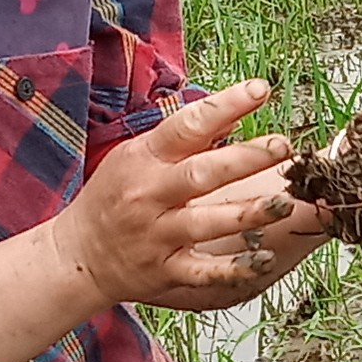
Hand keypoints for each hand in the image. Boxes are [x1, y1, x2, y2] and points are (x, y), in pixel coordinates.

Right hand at [51, 80, 330, 311]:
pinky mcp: (165, 270)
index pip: (187, 125)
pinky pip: (203, 272)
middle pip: (202, 173)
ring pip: (207, 222)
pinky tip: (263, 258)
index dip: (225, 106)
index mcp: (144, 158)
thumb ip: (183, 136)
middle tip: (282, 146)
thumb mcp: (139, 155)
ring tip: (283, 201)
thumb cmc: (116, 195)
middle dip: (245, 158)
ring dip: (248, 213)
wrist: (78, 254)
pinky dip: (233, 268)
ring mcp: (157, 235)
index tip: (259, 89)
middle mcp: (150, 194)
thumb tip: (232, 109)